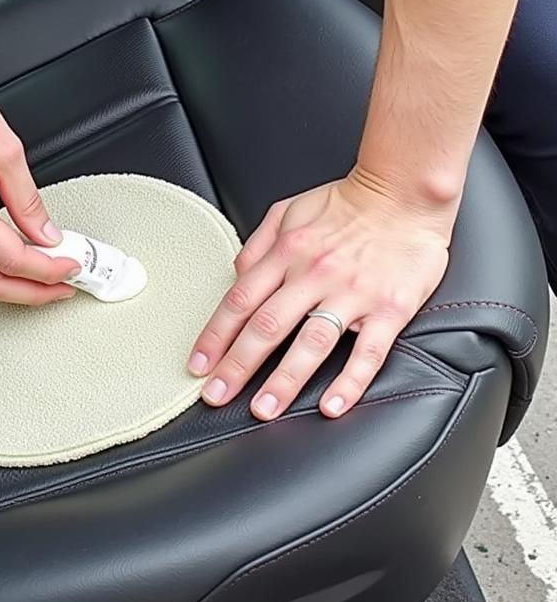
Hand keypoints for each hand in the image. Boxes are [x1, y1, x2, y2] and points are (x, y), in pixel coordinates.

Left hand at [188, 170, 453, 420]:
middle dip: (236, 366)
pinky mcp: (390, 308)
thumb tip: (234, 277)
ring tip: (262, 409)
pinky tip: (332, 406)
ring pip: (311, 342)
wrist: (403, 192)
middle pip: (266, 326)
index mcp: (285, 253)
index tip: (198, 365)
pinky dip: (350, 381)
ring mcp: (352, 293)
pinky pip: (368, 351)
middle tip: (216, 397)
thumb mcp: (288, 211)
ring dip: (284, 380)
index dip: (215, 336)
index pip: (239, 301)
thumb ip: (257, 246)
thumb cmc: (345, 204)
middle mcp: (313, 274)